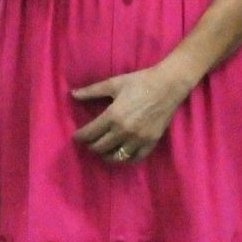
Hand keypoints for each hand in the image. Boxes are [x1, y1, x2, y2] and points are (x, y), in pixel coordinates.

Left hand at [71, 65, 185, 162]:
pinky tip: (121, 154)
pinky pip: (135, 158)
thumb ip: (92, 91)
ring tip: (103, 150)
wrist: (168, 85)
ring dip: (105, 155)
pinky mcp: (151, 142)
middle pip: (100, 148)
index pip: (89, 134)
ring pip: (116, 157)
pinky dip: (125, 159)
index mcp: (113, 116)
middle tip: (89, 142)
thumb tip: (72, 95)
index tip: (76, 136)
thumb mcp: (113, 83)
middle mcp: (124, 131)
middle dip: (90, 146)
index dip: (79, 137)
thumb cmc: (140, 81)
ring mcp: (138, 139)